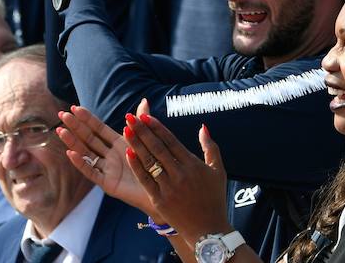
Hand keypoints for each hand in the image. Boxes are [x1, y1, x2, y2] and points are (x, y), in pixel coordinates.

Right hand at [58, 106, 153, 213]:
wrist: (161, 186)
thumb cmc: (154, 164)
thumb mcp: (146, 140)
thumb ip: (141, 122)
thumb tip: (144, 100)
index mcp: (117, 144)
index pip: (98, 128)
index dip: (86, 118)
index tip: (74, 107)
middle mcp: (109, 155)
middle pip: (88, 138)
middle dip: (75, 126)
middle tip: (62, 114)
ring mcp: (107, 169)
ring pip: (86, 153)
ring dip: (73, 142)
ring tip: (61, 130)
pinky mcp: (108, 183)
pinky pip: (92, 172)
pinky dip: (81, 163)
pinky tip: (71, 153)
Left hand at [123, 108, 230, 239]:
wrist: (209, 229)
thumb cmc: (215, 198)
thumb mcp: (218, 170)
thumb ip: (210, 147)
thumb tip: (203, 127)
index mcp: (193, 165)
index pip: (171, 141)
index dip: (156, 127)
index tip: (145, 116)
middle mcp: (180, 174)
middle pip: (157, 148)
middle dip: (142, 131)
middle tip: (130, 117)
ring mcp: (169, 187)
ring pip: (149, 162)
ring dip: (136, 144)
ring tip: (126, 130)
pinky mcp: (159, 200)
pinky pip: (145, 180)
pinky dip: (136, 166)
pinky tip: (128, 153)